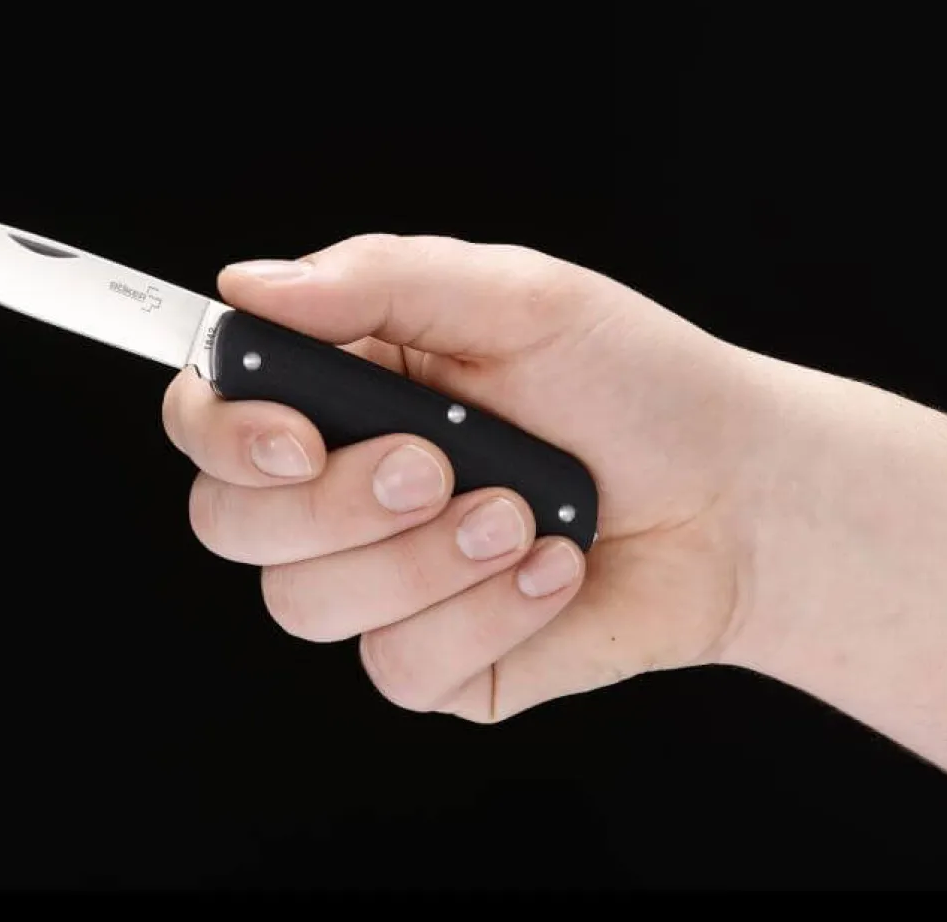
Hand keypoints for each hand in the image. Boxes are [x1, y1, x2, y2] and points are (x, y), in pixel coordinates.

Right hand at [162, 234, 772, 720]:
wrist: (736, 495)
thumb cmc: (633, 382)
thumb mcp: (518, 298)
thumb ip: (380, 281)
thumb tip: (248, 285)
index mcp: (343, 392)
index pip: (209, 418)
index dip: (225, 435)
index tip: (297, 437)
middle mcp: (341, 492)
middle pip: (230, 524)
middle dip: (337, 503)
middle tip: (440, 463)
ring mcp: (380, 584)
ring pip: (307, 604)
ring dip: (426, 559)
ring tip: (527, 513)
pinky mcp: (433, 662)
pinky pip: (399, 666)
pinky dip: (487, 616)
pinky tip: (553, 572)